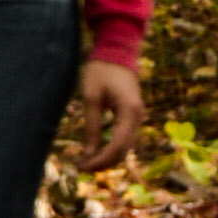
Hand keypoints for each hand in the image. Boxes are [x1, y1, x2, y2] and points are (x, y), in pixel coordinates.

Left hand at [78, 55, 143, 169]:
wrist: (117, 50)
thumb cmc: (101, 70)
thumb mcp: (91, 97)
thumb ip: (91, 125)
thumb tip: (89, 152)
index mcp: (129, 111)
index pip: (117, 146)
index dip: (99, 160)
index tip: (81, 167)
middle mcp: (137, 117)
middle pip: (123, 151)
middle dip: (102, 163)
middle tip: (80, 167)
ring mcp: (137, 117)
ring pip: (125, 147)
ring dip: (107, 158)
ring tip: (86, 162)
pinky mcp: (132, 115)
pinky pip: (124, 138)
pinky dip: (111, 148)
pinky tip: (96, 151)